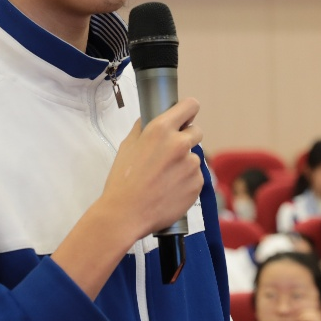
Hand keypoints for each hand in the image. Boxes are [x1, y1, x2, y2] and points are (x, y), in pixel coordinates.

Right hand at [52, 97, 203, 299]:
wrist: (125, 214)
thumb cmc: (122, 181)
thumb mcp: (127, 146)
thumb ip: (142, 128)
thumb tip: (150, 119)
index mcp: (161, 129)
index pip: (190, 106)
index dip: (188, 110)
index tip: (185, 116)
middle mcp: (180, 144)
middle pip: (196, 131)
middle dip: (186, 138)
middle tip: (170, 152)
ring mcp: (191, 165)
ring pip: (194, 157)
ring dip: (184, 163)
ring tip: (163, 178)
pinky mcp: (197, 184)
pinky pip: (196, 177)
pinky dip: (186, 181)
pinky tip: (169, 189)